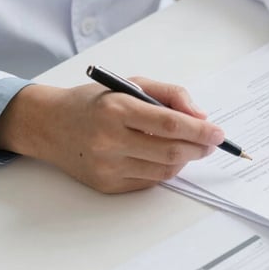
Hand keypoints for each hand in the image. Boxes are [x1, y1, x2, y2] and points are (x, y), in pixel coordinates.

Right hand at [0, 80, 224, 193]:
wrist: (49, 125)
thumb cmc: (94, 102)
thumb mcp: (131, 84)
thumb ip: (170, 95)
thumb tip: (200, 117)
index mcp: (116, 110)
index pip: (170, 124)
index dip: (200, 131)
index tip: (218, 132)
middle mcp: (109, 140)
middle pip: (171, 152)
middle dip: (200, 148)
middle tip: (211, 142)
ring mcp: (107, 166)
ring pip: (164, 171)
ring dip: (186, 160)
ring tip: (191, 148)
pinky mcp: (106, 185)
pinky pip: (149, 182)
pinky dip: (165, 170)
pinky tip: (165, 157)